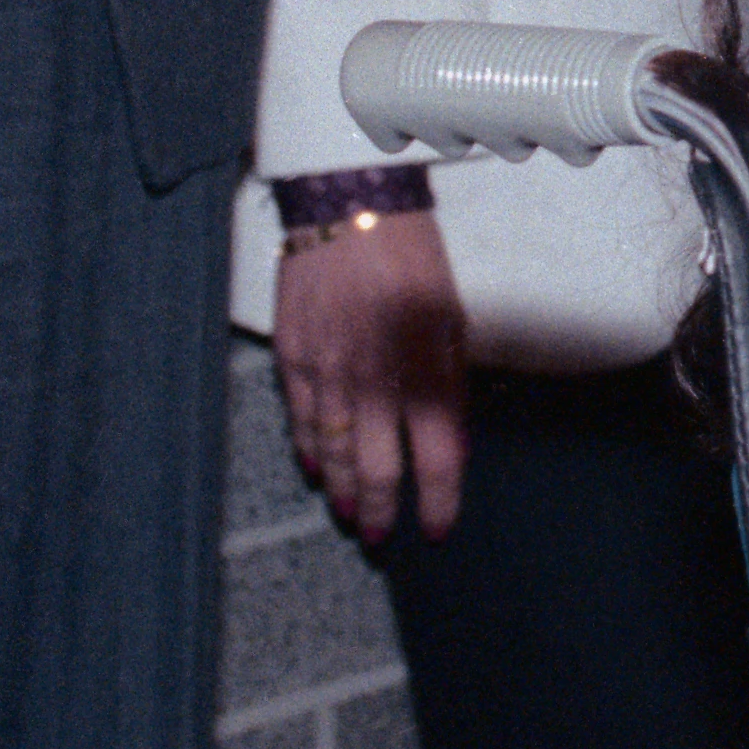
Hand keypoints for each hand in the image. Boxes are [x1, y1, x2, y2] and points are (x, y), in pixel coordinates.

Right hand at [273, 208, 468, 542]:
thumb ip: (449, 384)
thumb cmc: (414, 262)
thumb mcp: (454, 321)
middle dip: (384, 512)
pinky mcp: (293, 359)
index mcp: (427, 370)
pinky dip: (308, 452)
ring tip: (353, 517)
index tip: (439, 527)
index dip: (439, 501)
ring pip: (333, 454)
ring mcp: (329, 373)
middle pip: (378, 470)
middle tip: (384, 538)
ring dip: (344, 492)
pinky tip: (316, 472)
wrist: (352, 210)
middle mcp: (377, 381)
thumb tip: (446, 441)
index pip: (437, 458)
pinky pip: (300, 421)